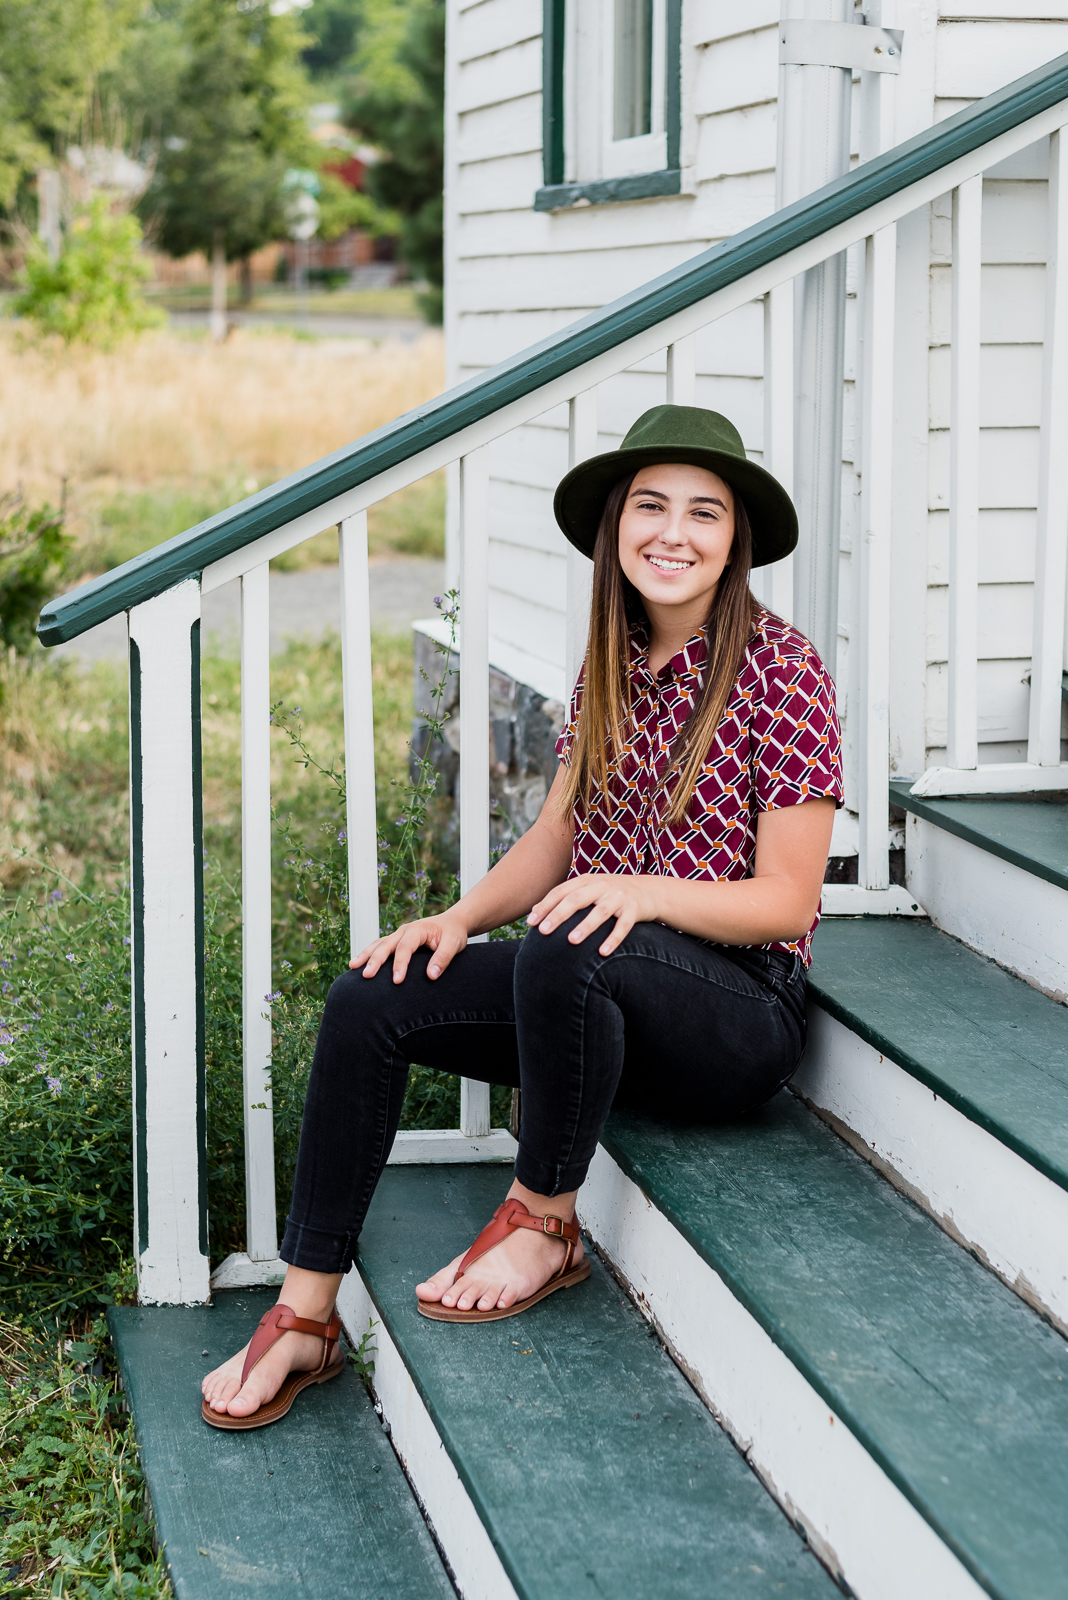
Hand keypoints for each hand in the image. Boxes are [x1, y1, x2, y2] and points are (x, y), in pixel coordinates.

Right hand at [352, 909, 469, 983]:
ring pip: (378, 944)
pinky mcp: (397, 941)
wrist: (452, 923)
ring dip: (366, 955)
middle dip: (375, 960)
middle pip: (386, 945)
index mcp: (417, 930)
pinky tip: (359, 964)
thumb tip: (431, 976)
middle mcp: (404, 931)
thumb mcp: (454, 944)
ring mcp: (398, 935)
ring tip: (353, 967)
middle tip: (366, 976)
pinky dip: (368, 954)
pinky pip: (380, 946)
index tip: (397, 981)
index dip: (400, 964)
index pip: (405, 948)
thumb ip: (443, 958)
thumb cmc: (453, 934)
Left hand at [526, 873, 652, 956]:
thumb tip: (534, 911)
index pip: (561, 891)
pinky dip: (613, 938)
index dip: (545, 906)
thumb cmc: (611, 893)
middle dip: (559, 915)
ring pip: (600, 911)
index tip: (531, 922)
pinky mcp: (635, 909)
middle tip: (544, 932)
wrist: (650, 891)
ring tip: (571, 941)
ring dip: (585, 926)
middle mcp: (602, 885)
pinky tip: (602, 952)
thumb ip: (565, 897)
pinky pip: (624, 925)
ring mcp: (619, 896)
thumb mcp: (589, 889)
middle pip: (577, 899)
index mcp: (587, 880)